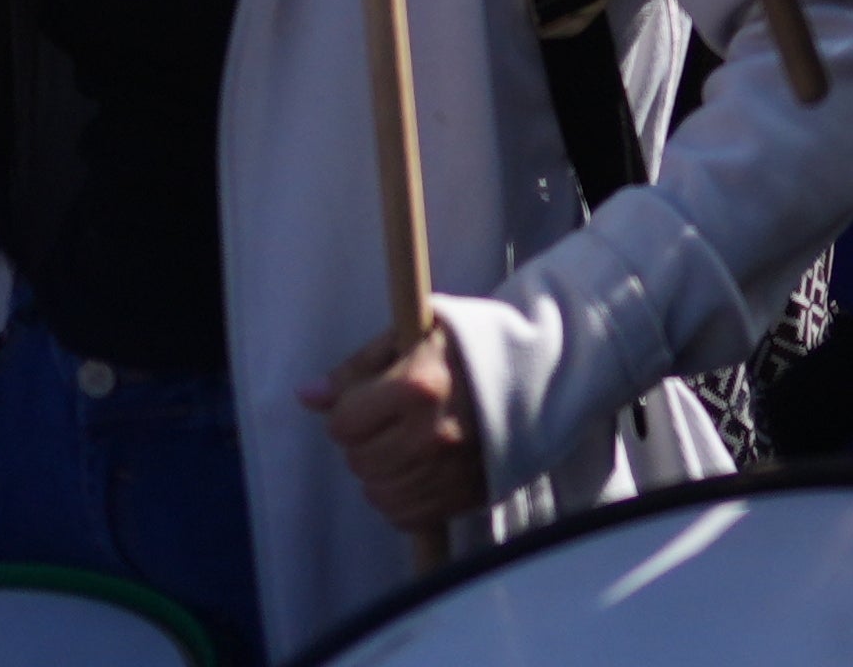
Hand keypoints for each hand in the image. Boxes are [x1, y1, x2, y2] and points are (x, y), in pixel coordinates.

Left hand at [310, 316, 488, 533]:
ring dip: (383, 471)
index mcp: (417, 385)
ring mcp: (449, 470)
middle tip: (392, 421)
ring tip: (407, 445)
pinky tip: (420, 470)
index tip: (371, 399)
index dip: (350, 411)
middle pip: (359, 460)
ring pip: (378, 493)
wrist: (545, 370)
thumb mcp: (413, 335)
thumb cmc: (472, 345)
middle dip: (365, 441)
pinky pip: (406, 516)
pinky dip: (403, 498)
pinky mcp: (465, 496)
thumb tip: (308, 396)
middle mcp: (431, 434)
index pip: (344, 422)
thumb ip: (359, 368)